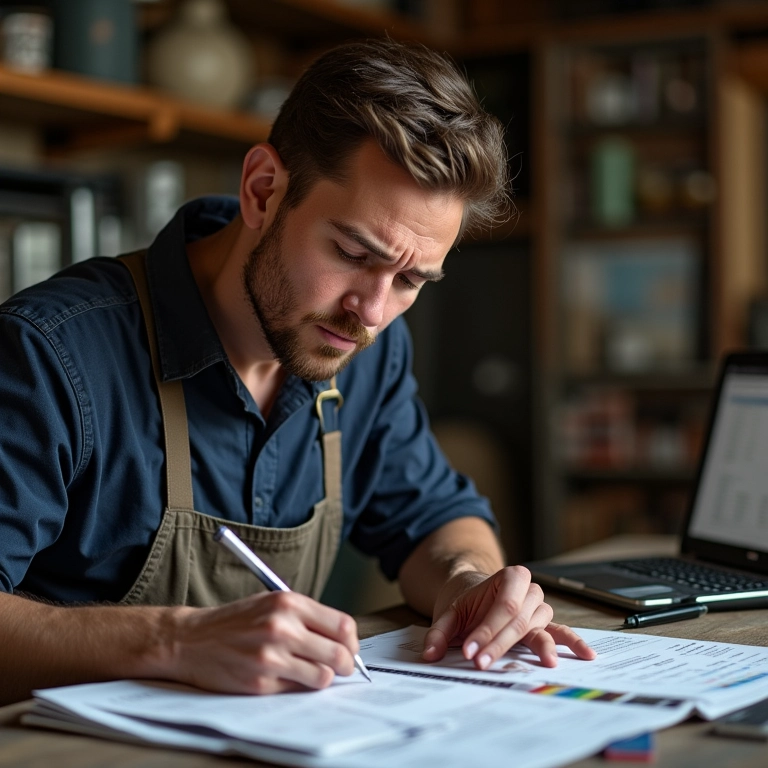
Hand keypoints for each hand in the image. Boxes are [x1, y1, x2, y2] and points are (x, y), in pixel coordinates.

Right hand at [168, 591, 359, 693]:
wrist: (192, 639)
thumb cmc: (235, 621)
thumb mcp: (272, 603)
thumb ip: (307, 617)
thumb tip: (343, 639)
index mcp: (289, 603)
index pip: (342, 625)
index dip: (351, 641)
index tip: (349, 647)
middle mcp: (282, 628)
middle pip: (338, 654)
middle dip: (345, 664)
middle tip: (340, 666)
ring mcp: (271, 657)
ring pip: (322, 677)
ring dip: (322, 677)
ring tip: (311, 671)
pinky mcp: (261, 683)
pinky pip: (297, 690)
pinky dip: (297, 686)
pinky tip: (285, 675)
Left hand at [422, 565, 595, 668]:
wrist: (477, 596)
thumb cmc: (468, 603)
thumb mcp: (448, 612)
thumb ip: (439, 632)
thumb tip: (430, 654)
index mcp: (509, 577)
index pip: (503, 606)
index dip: (488, 630)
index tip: (470, 651)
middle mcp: (529, 591)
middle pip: (519, 620)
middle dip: (500, 643)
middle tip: (482, 663)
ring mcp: (538, 610)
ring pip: (538, 628)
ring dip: (538, 648)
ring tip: (548, 662)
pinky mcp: (543, 627)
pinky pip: (560, 633)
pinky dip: (573, 643)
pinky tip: (587, 655)